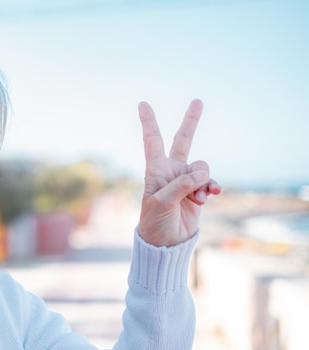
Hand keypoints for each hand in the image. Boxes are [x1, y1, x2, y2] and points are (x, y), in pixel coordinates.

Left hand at [137, 99, 221, 246]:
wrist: (166, 243)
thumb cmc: (155, 222)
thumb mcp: (162, 203)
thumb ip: (180, 186)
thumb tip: (202, 175)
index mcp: (155, 171)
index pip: (152, 141)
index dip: (149, 122)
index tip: (143, 104)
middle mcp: (171, 171)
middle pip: (183, 141)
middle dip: (191, 122)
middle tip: (198, 101)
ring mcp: (185, 181)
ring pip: (202, 167)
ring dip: (203, 181)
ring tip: (197, 199)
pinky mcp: (198, 192)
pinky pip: (210, 182)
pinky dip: (212, 188)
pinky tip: (209, 196)